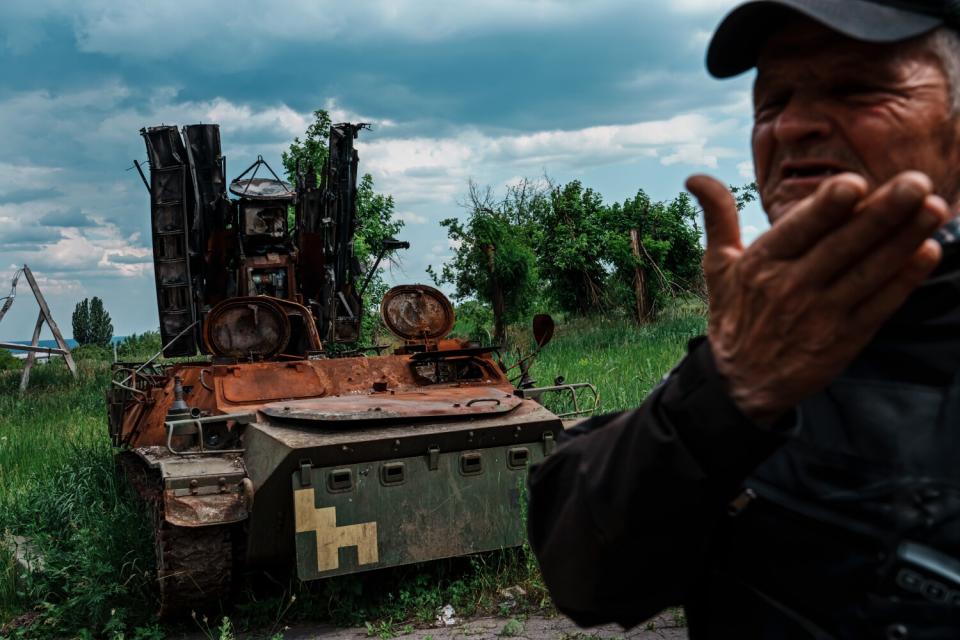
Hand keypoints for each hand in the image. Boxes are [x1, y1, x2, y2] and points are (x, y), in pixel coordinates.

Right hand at [686, 171, 946, 423]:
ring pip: (868, 271)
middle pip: (842, 246)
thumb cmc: (734, 315)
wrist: (740, 384)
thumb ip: (718, 217)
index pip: (796, 230)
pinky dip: (905, 279)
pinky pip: (880, 304)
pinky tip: (928, 252)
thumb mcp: (718, 266)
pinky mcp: (845, 339)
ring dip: (905, 239)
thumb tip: (694, 176)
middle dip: (882, 214)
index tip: (854, 183)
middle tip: (916, 183)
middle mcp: (790, 287)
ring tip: (935, 208)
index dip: (825, 208)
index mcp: (760, 263)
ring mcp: (820, 314)